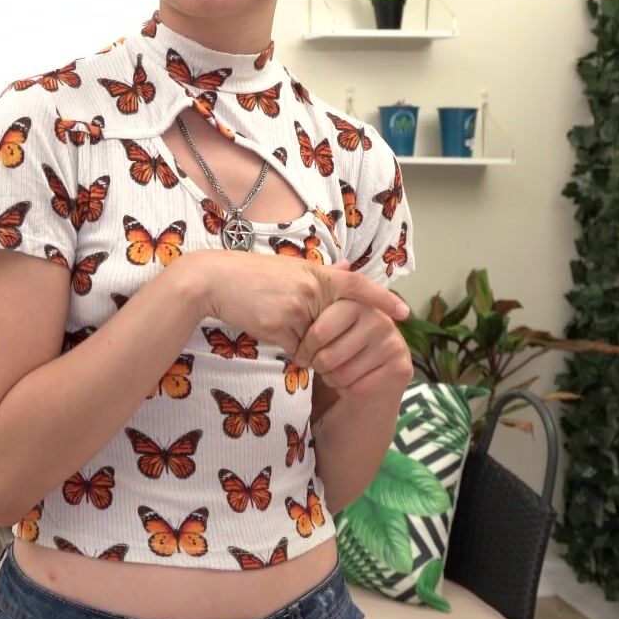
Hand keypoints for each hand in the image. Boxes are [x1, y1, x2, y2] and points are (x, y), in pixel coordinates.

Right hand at [173, 251, 408, 355]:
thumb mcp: (289, 268)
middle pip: (333, 327)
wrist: (214, 280)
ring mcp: (299, 307)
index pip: (358, 285)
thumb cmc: (250, 276)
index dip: (382, 300)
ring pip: (314, 343)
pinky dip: (284, 346)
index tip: (404, 313)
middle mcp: (313, 288)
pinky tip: (264, 326)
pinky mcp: (282, 325)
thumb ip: (321, 274)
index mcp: (317, 273)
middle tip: (287, 317)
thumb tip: (349, 268)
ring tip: (272, 318)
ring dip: (298, 342)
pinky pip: (295, 350)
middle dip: (319, 335)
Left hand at [292, 260, 413, 398]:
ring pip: (341, 374)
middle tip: (320, 363)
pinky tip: (351, 381)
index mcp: (358, 303)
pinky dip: (347, 389)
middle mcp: (379, 319)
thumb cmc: (343, 343)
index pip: (320, 331)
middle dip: (318, 365)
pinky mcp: (400, 367)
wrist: (372, 376)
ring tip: (335, 370)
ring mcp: (392, 343)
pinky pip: (357, 387)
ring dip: (331, 378)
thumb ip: (324, 297)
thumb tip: (340, 264)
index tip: (303, 352)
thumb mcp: (328, 319)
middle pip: (328, 356)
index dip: (307, 347)